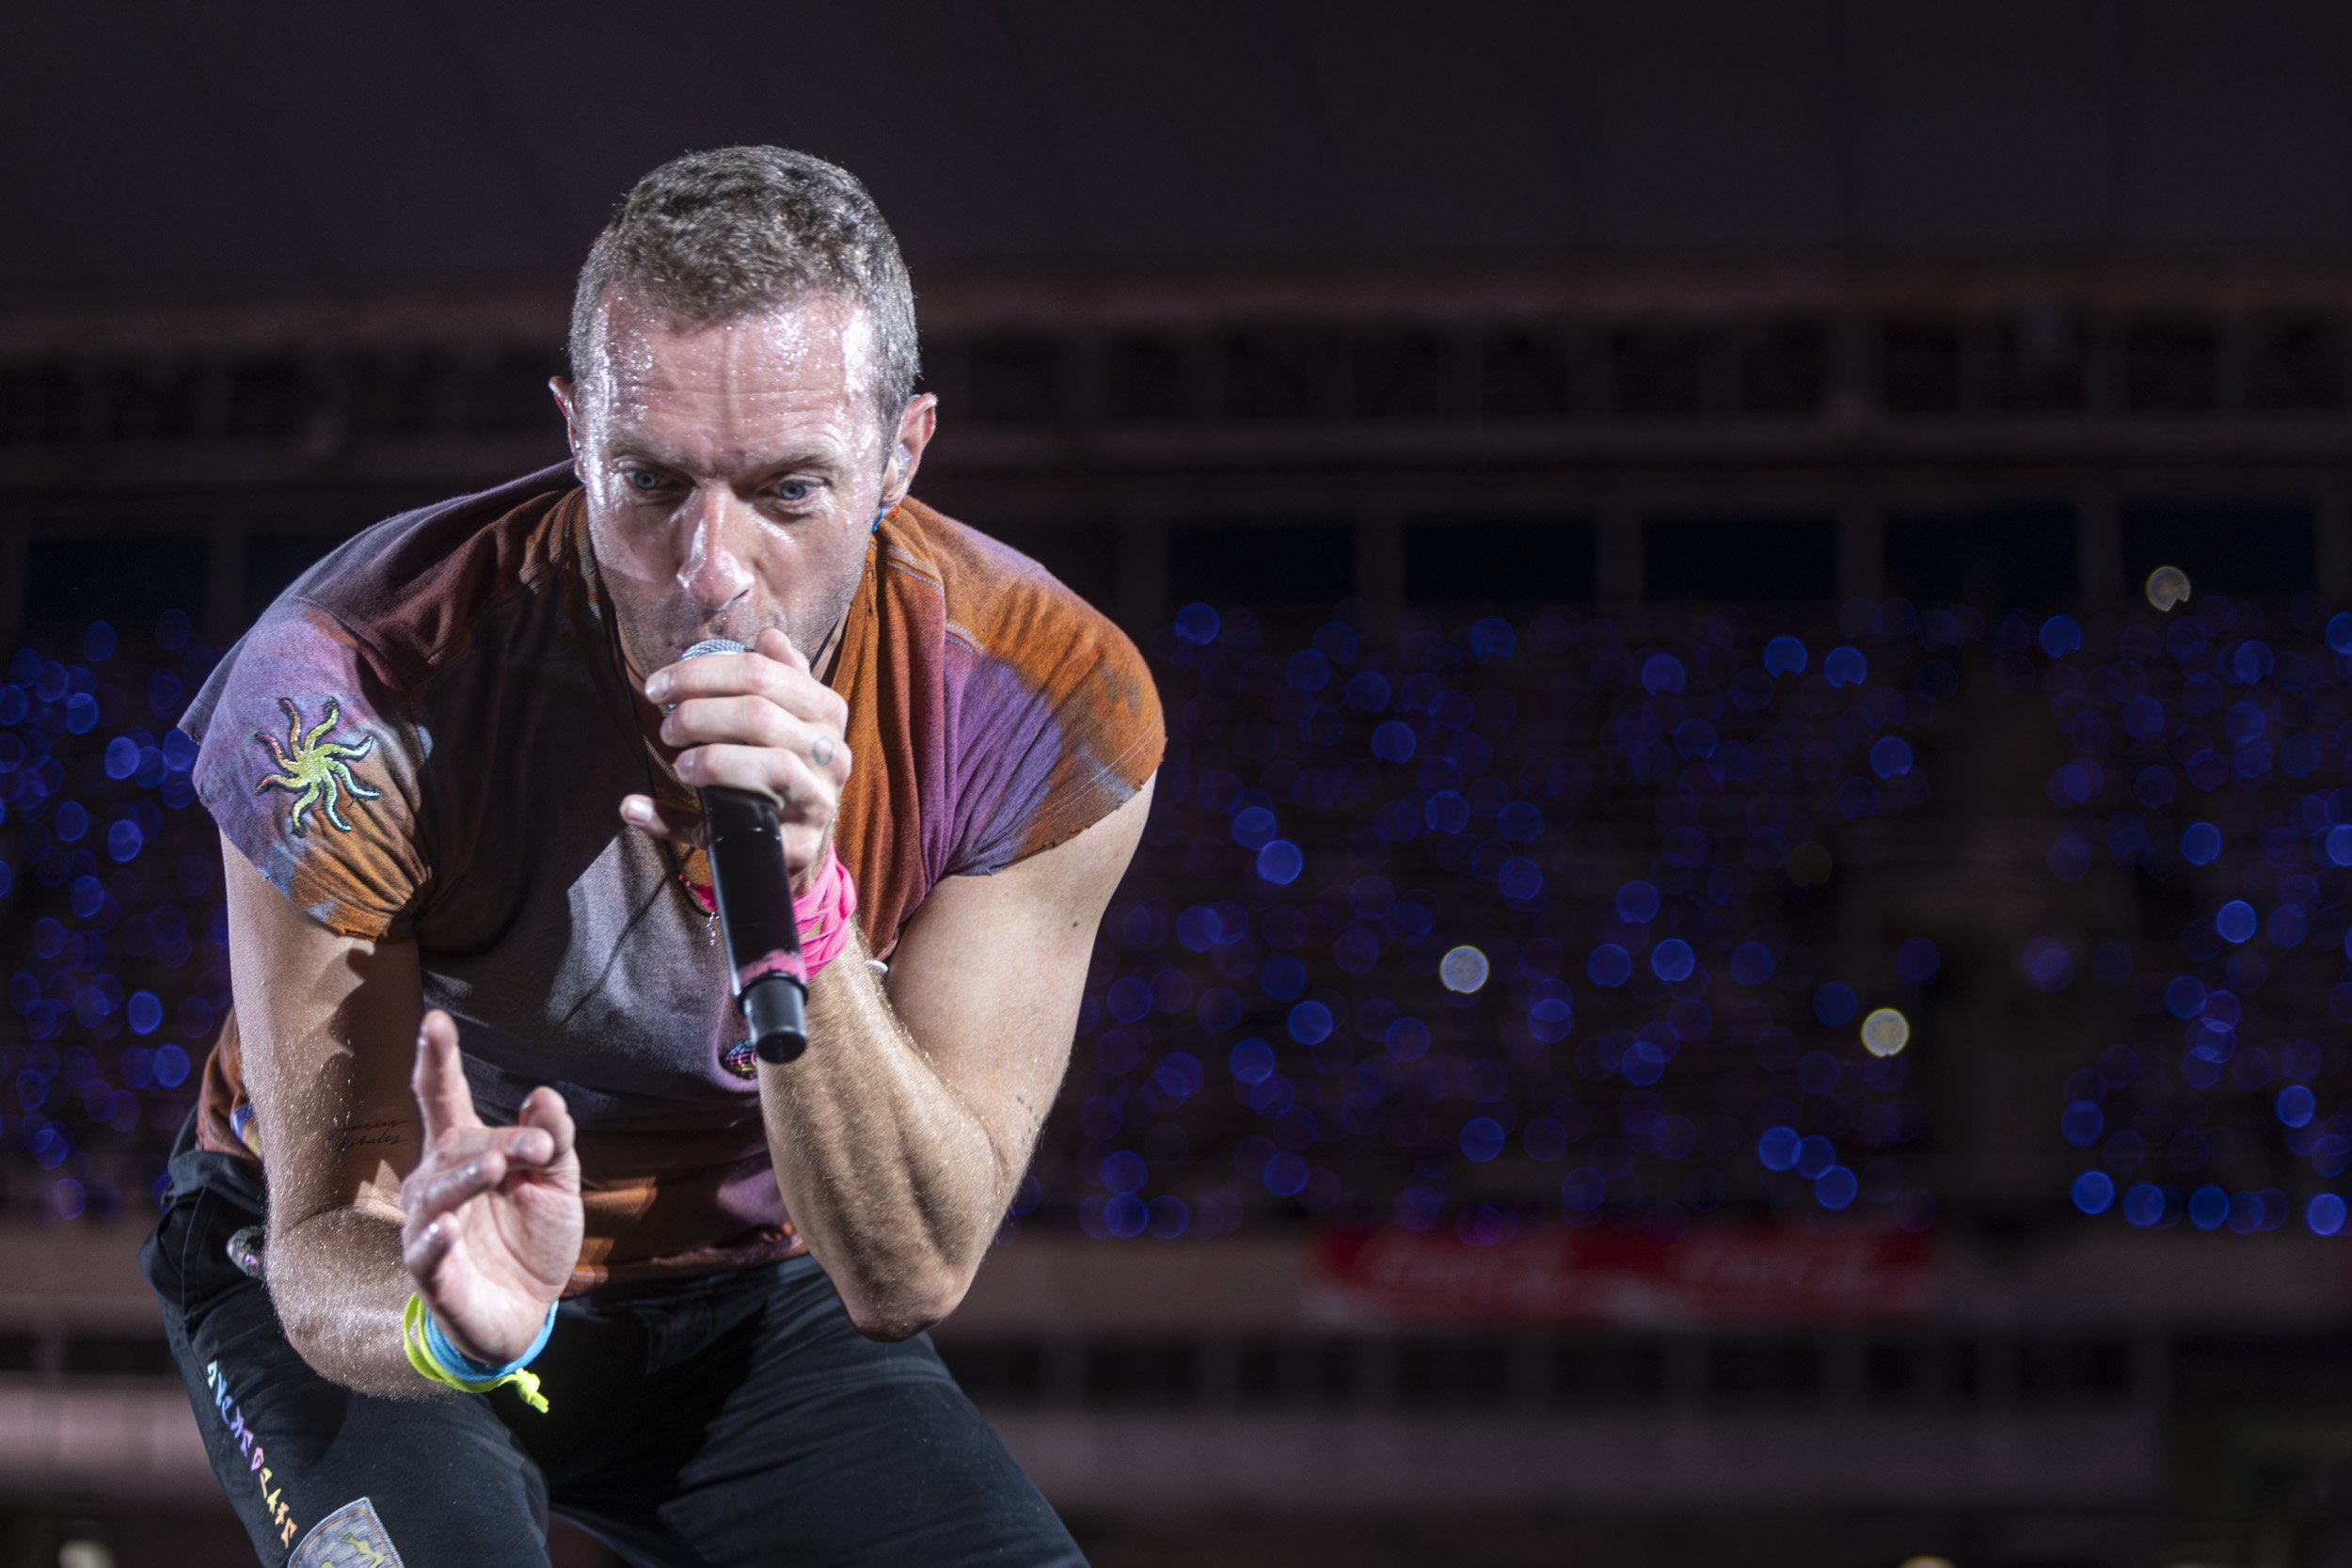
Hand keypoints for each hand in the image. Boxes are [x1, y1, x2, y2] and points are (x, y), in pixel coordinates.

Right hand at [399, 1009, 581, 1366]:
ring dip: (465, 1179)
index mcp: (468, 1153)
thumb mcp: (557, 1183)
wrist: (529, 1310)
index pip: (444, 1098)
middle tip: (538, 1149)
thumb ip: (552, 1140)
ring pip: (436, 1195)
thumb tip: (544, 1095)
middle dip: (496, 1142)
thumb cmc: (533, 1237)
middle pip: (455, 1147)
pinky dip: (434, 1239)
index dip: (437, 1060)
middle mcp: (439, 1184)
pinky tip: (447, 1227)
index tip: (435, 1020)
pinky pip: (425, 1253)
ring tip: (494, 1169)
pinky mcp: (433, 1274)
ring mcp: (430, 1228)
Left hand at [622, 626, 852, 892]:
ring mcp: (821, 798)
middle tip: (667, 726)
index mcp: (826, 710)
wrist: (801, 843)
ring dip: (710, 758)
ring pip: (771, 765)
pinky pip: (738, 827)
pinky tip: (648, 807)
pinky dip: (679, 817)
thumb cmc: (781, 772)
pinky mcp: (799, 843)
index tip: (658, 684)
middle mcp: (832, 751)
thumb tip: (768, 636)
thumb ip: (780, 678)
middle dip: (698, 713)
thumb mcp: (788, 720)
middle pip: (759, 714)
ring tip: (680, 761)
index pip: (761, 671)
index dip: (701, 672)